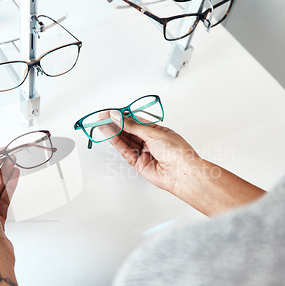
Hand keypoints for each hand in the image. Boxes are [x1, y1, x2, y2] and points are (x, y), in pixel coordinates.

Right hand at [105, 111, 265, 214]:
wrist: (183, 173)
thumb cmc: (178, 152)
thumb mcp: (153, 133)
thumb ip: (133, 126)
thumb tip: (119, 117)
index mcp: (157, 130)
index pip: (135, 120)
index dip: (122, 116)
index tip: (111, 112)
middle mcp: (150, 141)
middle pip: (128, 130)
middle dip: (115, 123)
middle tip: (102, 117)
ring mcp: (143, 152)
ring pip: (124, 140)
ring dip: (113, 132)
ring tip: (101, 124)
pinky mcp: (138, 163)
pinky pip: (124, 150)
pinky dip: (116, 142)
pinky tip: (109, 134)